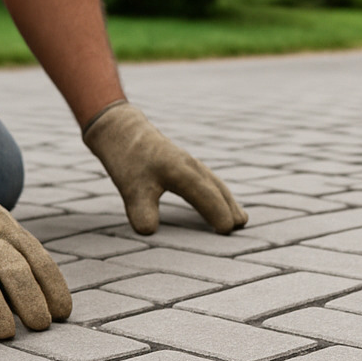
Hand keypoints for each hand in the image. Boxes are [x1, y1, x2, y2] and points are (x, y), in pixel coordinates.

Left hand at [83, 101, 246, 233]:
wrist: (120, 129)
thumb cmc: (126, 159)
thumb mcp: (129, 186)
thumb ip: (141, 209)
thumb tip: (149, 231)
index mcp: (182, 171)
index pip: (207, 196)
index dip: (218, 213)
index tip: (226, 231)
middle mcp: (191, 166)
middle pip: (217, 189)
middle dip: (230, 208)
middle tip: (241, 227)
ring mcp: (189, 163)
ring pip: (215, 184)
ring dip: (228, 201)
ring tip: (240, 218)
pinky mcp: (184, 164)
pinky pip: (208, 181)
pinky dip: (218, 193)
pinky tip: (219, 201)